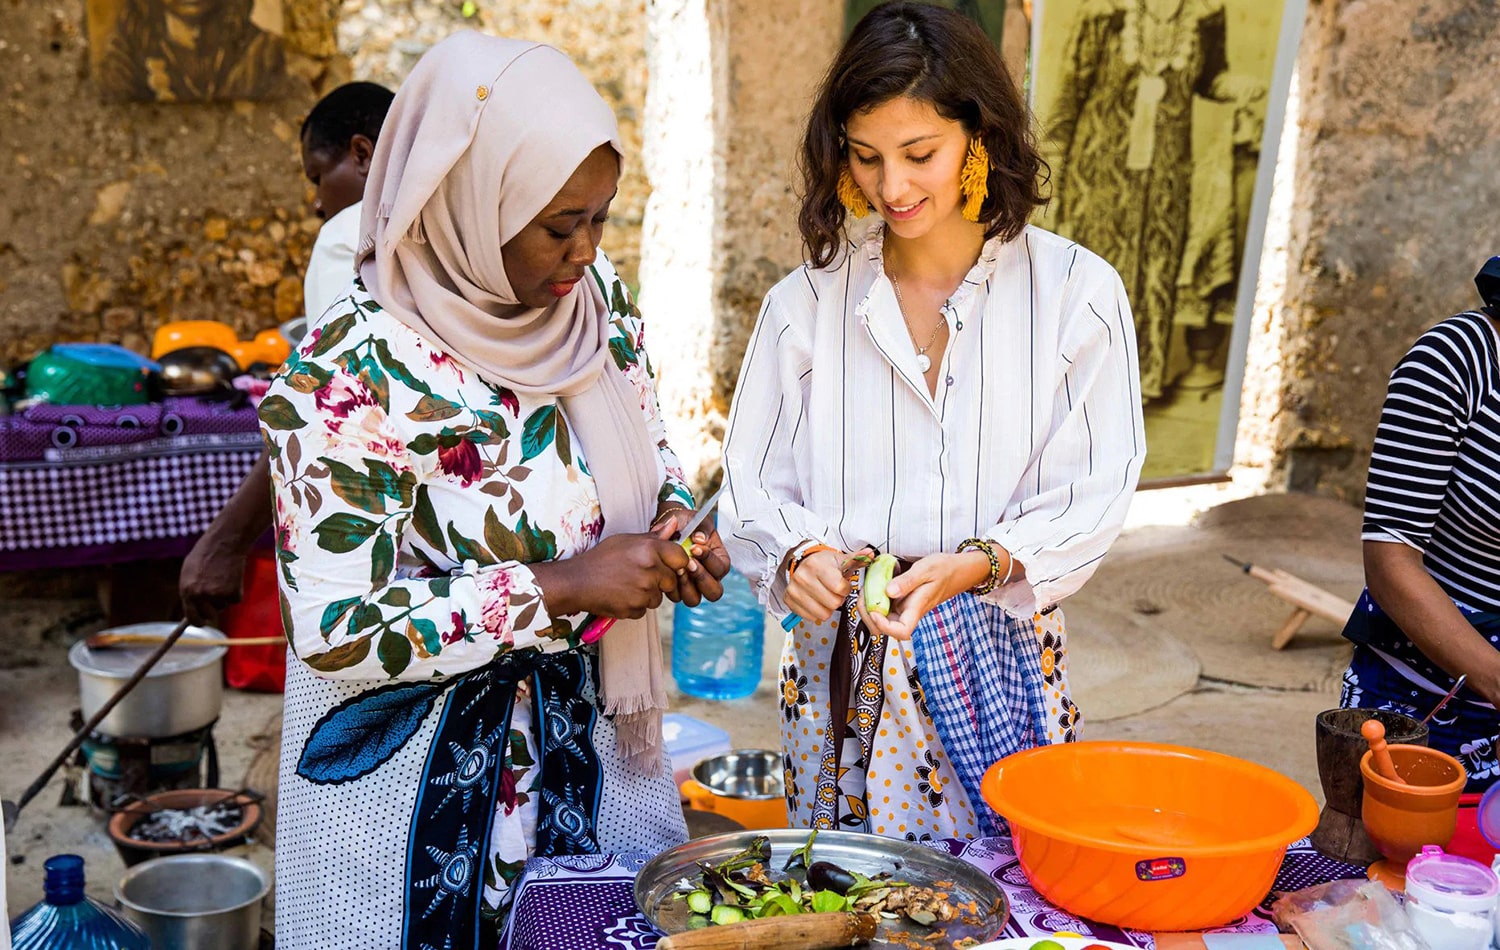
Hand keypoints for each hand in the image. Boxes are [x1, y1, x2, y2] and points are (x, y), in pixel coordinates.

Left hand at [179, 530, 248, 625]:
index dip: (198, 621)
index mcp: (187, 591)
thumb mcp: (189, 572)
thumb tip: (193, 607)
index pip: (191, 617)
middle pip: (209, 616)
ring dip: (225, 596)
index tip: (203, 621)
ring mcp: (217, 595)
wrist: (224, 542)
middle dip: (214, 610)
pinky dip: (236, 591)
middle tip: (218, 599)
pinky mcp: (233, 593)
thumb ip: (190, 590)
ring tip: (223, 576)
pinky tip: (232, 576)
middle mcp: (200, 596)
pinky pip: (235, 599)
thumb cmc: (206, 554)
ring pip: (224, 606)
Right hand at [533, 533, 689, 619]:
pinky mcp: (635, 608)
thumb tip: (674, 523)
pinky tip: (621, 595)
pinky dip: (635, 605)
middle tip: (640, 575)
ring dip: (648, 594)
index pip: (682, 558)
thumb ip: (654, 535)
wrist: (577, 582)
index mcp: (650, 548)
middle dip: (661, 581)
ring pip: (659, 597)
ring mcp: (643, 591)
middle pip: (672, 581)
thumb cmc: (602, 558)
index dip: (677, 563)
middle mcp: (650, 569)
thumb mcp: (627, 541)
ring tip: (627, 584)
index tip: (668, 565)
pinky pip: (645, 609)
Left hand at [651, 507, 731, 607]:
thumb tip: (700, 538)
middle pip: (714, 592)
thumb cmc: (687, 523)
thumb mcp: (698, 519)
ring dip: (686, 586)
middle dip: (701, 578)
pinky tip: (666, 571)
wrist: (668, 526)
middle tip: (689, 563)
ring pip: (694, 599)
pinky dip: (671, 587)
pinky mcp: (677, 589)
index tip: (695, 547)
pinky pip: (676, 597)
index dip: (709, 560)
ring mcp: (693, 586)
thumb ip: (702, 528)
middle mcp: (709, 577)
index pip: (721, 568)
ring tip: (678, 568)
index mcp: (719, 561)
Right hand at [785, 549, 853, 623]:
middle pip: (833, 603)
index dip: (846, 589)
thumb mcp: (840, 559)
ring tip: (825, 596)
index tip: (843, 585)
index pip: (840, 588)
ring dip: (827, 608)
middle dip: (838, 599)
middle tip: (834, 592)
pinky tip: (816, 601)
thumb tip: (870, 554)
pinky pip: (811, 617)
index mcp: (817, 565)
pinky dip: (816, 612)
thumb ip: (857, 559)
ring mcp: (794, 590)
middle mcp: (803, 577)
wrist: (801, 563)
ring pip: (822, 613)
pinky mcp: (789, 600)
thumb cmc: (823, 563)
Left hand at [859, 551, 989, 640]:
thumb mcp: (926, 569)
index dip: (885, 627)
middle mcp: (909, 612)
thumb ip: (907, 581)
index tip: (875, 610)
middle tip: (863, 597)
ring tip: (865, 591)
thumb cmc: (944, 569)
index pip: (902, 632)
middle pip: (885, 630)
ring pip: (881, 621)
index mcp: (917, 608)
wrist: (957, 570)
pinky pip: (884, 609)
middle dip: (869, 618)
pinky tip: (872, 587)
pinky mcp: (901, 603)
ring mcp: (904, 609)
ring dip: (869, 609)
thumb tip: (888, 591)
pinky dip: (873, 601)